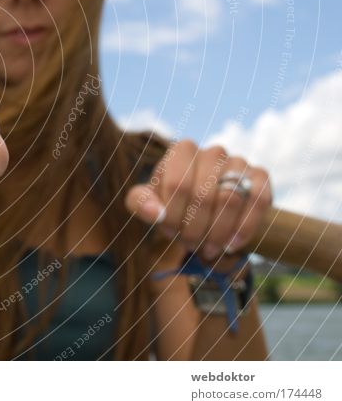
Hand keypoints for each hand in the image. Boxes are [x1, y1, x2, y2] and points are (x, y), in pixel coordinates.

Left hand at [124, 139, 273, 261]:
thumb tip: (155, 214)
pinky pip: (258, 202)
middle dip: (194, 228)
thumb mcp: (148, 201)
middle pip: (204, 196)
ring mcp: (239, 162)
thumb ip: (140, 203)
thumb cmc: (170, 201)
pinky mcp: (260, 177)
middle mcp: (213, 152)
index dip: (172, 215)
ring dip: (218, 232)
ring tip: (208, 249)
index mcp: (182, 151)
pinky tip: (232, 244)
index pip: (177, 185)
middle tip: (190, 245)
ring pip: (231, 201)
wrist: (204, 205)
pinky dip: (245, 228)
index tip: (169, 233)